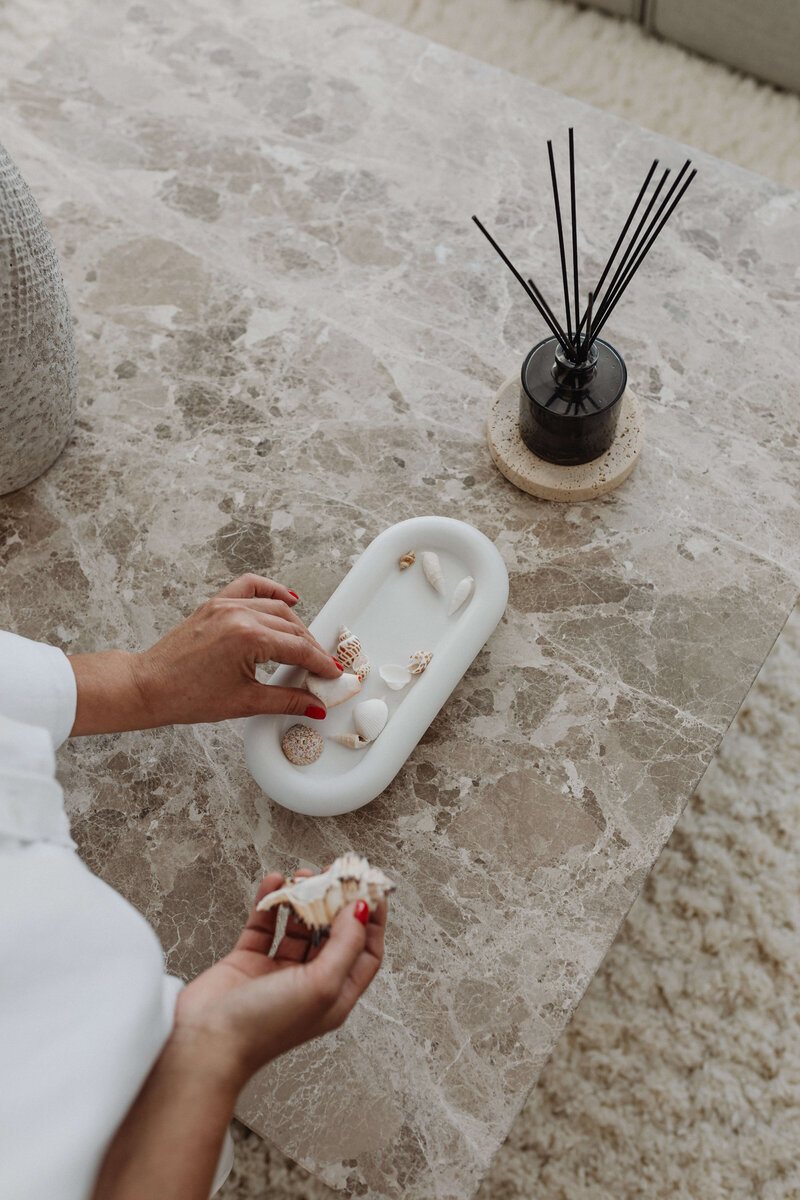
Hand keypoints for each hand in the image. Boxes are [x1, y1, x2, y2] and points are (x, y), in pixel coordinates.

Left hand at [69, 574, 342, 733]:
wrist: (148, 686)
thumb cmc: (186, 695)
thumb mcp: (244, 702)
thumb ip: (285, 700)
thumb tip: (313, 704)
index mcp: (248, 638)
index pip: (299, 649)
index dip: (320, 664)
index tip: (332, 674)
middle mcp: (239, 614)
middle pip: (292, 628)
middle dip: (312, 648)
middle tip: (322, 667)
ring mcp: (226, 605)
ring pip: (276, 608)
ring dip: (296, 626)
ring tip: (306, 647)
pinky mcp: (215, 603)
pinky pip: (251, 586)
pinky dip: (271, 590)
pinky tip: (287, 599)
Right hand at [173, 870, 386, 1086]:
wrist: (203, 1045)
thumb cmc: (263, 1028)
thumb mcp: (320, 985)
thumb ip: (345, 945)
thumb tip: (361, 910)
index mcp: (333, 997)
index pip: (365, 952)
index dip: (371, 920)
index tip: (371, 886)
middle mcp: (308, 985)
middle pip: (333, 935)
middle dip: (336, 902)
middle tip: (335, 872)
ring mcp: (277, 973)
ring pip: (298, 926)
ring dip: (304, 899)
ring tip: (304, 874)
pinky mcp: (247, 962)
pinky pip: (264, 924)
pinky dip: (270, 903)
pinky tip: (274, 882)